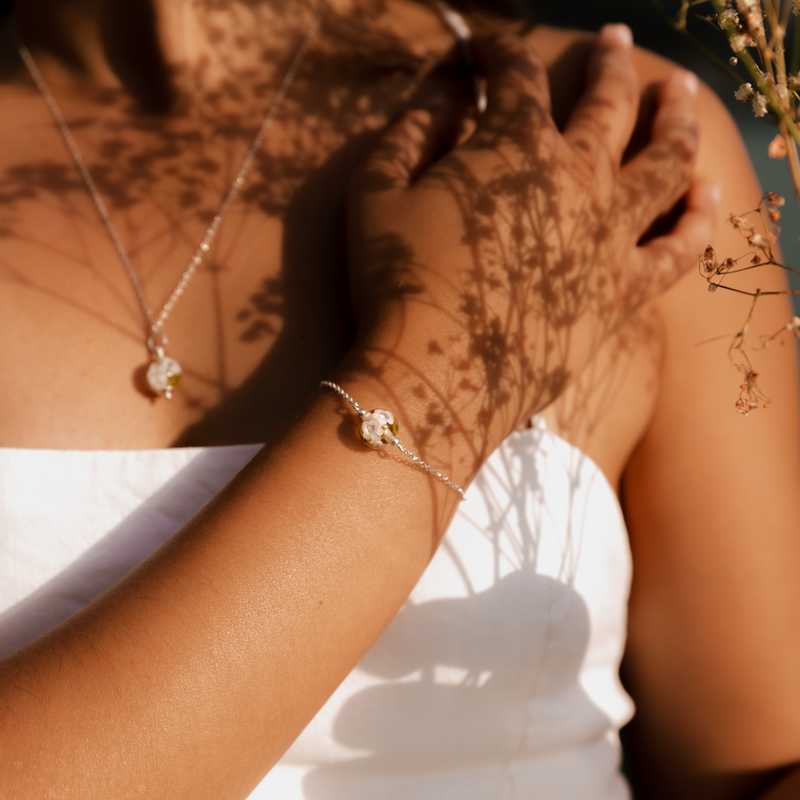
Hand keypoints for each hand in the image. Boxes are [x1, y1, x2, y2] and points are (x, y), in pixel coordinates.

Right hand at [346, 25, 717, 454]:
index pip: (517, 75)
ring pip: (664, 162)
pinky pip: (678, 250)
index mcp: (512, 146)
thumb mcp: (374, 192)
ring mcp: (607, 236)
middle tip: (614, 41)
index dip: (499, 52)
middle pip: (609, 101)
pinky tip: (707, 192)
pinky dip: (697, 217)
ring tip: (682, 93)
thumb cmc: (393, 283)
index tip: (484, 52)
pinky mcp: (622, 292)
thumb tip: (444, 89)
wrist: (433, 377)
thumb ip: (410, 129)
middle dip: (611, 62)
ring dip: (678, 118)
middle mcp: (574, 178)